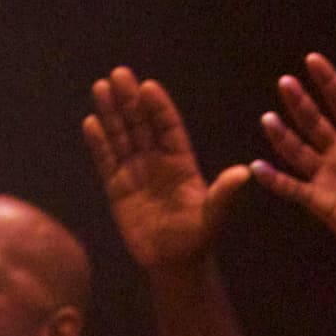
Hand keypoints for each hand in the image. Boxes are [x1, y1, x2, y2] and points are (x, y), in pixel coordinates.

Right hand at [82, 68, 246, 272]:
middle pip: (141, 124)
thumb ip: (224, 193)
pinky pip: (106, 161)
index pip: (168, 127)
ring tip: (101, 87)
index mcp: (181, 161)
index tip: (148, 87)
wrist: (173, 261)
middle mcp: (156, 160)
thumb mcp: (213, 214)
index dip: (159, 107)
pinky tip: (91, 122)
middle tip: (120, 73)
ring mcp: (135, 172)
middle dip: (130, 100)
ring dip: (111, 113)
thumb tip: (244, 173)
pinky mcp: (117, 188)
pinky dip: (99, 143)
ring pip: (121, 136)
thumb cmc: (197, 236)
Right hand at [250, 53, 335, 268]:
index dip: (327, 81)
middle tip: (286, 82)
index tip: (312, 59)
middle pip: (314, 121)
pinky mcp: (319, 200)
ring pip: (298, 150)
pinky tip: (258, 167)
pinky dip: (275, 179)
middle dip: (300, 103)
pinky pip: (292, 187)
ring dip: (283, 136)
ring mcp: (326, 175)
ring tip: (268, 118)